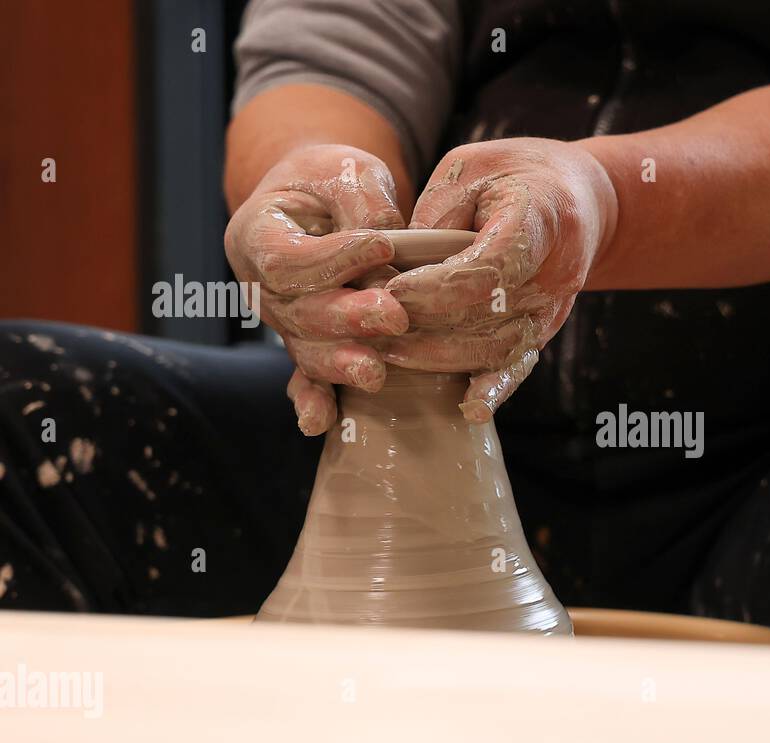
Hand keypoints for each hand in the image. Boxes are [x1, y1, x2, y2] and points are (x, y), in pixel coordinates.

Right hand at [224, 144, 407, 434]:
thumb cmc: (333, 180)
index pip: (286, 258)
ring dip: (339, 363)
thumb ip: (364, 207)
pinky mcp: (309, 344)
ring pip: (305, 349)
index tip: (383, 246)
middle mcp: (260, 285)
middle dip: (345, 317)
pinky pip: (306, 377)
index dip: (332, 258)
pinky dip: (313, 401)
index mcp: (256, 234)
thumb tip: (390, 252)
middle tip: (394, 315)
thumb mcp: (348, 173)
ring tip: (375, 371)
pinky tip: (320, 423)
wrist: (322, 199)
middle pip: (295, 312)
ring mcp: (282, 321)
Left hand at [385, 138, 616, 421]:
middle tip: (371, 329)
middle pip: (490, 317)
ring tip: (388, 353)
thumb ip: (434, 220)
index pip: (487, 269)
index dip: (436, 288)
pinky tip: (469, 408)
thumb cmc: (512, 174)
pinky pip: (520, 364)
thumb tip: (392, 275)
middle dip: (425, 327)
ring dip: (441, 358)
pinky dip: (494, 388)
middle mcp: (557, 272)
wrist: (576, 196)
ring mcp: (555, 307)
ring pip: (499, 348)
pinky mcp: (545, 329)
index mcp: (541, 218)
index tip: (390, 291)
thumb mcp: (466, 171)